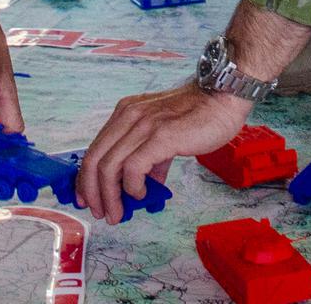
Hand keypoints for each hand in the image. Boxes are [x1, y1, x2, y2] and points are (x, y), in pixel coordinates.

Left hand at [76, 82, 250, 224]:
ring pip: (109, 167)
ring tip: (119, 212)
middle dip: (93, 192)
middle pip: (94, 160)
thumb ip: (152, 159)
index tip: (88, 199)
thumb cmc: (200, 115)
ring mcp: (144, 125)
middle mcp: (129, 116)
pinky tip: (142, 194)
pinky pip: (133, 168)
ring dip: (111, 196)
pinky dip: (132, 187)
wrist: (224, 97)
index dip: (86, 179)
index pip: (94, 150)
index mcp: (126, 113)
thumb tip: (145, 187)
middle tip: (101, 213)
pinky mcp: (161, 136)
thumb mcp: (166, 134)